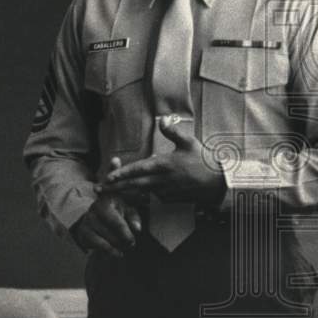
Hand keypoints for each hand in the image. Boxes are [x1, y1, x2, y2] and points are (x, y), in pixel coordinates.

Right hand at [71, 158, 141, 256]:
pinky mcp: (83, 233)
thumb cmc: (116, 210)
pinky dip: (108, 251)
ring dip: (116, 247)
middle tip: (131, 245)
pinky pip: (97, 246)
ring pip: (104, 241)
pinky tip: (117, 253)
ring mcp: (87, 222)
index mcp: (105, 203)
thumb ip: (133, 218)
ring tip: (124, 248)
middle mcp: (93, 211)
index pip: (116, 222)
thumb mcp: (127, 209)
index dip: (125, 234)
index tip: (132, 241)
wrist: (96, 213)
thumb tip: (137, 229)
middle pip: (109, 233)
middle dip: (122, 241)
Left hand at [100, 116, 226, 205]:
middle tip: (101, 190)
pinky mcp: (171, 199)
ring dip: (126, 193)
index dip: (122, 174)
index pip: (138, 170)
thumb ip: (173, 131)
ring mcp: (166, 192)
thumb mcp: (189, 142)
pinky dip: (143, 196)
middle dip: (116, 187)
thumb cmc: (203, 161)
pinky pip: (153, 197)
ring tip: (112, 193)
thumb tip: (162, 119)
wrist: (217, 183)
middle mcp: (162, 180)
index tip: (109, 177)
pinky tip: (136, 194)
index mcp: (164, 165)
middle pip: (134, 185)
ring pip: (142, 193)